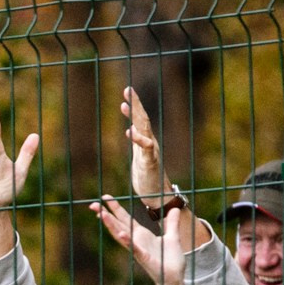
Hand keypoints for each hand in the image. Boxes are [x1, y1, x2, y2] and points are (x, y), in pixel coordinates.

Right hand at [89, 196, 192, 284]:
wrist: (175, 278)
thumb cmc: (171, 261)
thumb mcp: (173, 237)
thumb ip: (172, 223)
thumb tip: (175, 208)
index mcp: (141, 235)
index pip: (125, 218)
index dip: (115, 208)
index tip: (105, 197)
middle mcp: (136, 241)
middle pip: (118, 225)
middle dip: (106, 214)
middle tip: (93, 204)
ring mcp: (138, 250)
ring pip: (121, 235)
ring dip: (111, 225)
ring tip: (101, 215)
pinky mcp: (144, 258)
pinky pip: (134, 249)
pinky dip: (128, 241)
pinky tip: (121, 234)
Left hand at [120, 86, 169, 203]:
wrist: (158, 195)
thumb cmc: (147, 177)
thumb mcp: (138, 156)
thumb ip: (136, 141)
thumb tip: (130, 128)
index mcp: (144, 141)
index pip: (139, 119)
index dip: (134, 105)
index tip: (127, 91)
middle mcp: (149, 142)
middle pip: (143, 119)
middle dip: (135, 104)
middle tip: (128, 89)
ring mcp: (151, 151)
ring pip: (144, 130)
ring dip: (135, 117)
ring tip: (125, 104)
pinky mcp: (150, 163)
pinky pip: (146, 149)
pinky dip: (139, 140)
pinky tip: (130, 132)